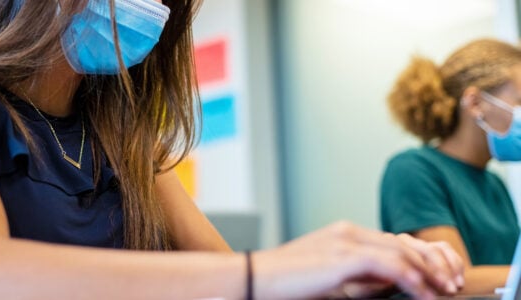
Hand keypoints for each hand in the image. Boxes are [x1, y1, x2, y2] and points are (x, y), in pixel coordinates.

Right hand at [252, 221, 463, 299]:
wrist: (255, 277)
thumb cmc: (286, 282)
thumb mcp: (329, 278)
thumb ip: (359, 277)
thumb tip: (390, 286)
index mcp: (344, 234)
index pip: (394, 241)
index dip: (422, 258)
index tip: (439, 277)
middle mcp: (348, 232)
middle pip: (403, 242)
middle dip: (434, 262)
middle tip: (452, 283)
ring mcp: (346, 241)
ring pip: (402, 251)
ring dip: (430, 272)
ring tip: (445, 291)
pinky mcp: (343, 257)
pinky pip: (390, 266)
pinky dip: (413, 279)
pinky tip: (425, 293)